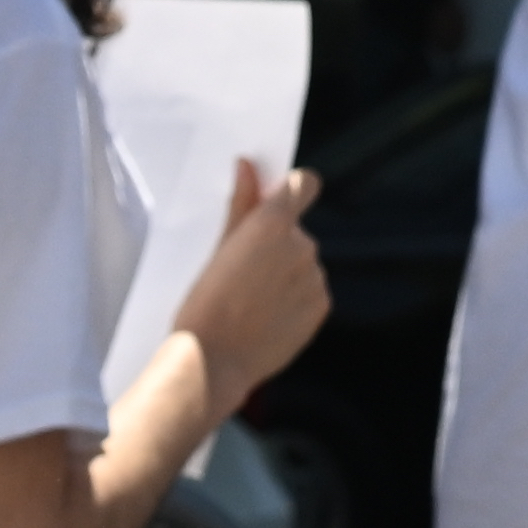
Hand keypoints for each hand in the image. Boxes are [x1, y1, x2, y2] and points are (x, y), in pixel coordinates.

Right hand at [167, 154, 331, 410]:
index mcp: (272, 224)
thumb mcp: (217, 249)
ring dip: (286, 273)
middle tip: (244, 273)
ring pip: (302, 263)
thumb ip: (241, 204)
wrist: (213, 362)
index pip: (303, 185)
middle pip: (296, 231)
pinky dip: (295, 299)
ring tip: (252, 302)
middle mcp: (301, 244)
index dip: (293, 189)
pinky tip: (267, 318)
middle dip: (277, 245)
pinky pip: (311, 290)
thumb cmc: (205, 303)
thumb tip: (248, 165)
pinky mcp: (322, 304)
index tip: (279, 201)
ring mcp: (314, 276)